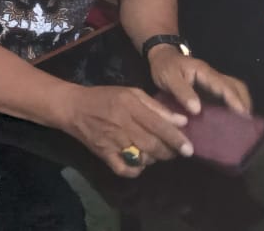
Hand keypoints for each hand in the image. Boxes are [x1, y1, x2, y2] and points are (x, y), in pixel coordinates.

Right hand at [59, 84, 193, 177]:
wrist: (73, 107)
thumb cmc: (105, 97)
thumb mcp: (131, 93)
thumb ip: (156, 106)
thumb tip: (181, 121)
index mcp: (129, 106)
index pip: (158, 125)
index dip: (176, 138)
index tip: (190, 148)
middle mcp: (122, 125)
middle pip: (152, 145)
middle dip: (169, 152)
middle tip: (177, 151)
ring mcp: (112, 142)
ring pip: (142, 158)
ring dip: (154, 158)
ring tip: (157, 152)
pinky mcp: (104, 154)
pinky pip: (125, 170)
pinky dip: (136, 170)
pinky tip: (140, 163)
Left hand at [146, 45, 251, 115]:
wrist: (161, 56)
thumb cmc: (164, 66)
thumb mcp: (169, 78)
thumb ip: (182, 92)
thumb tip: (197, 110)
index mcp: (204, 72)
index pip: (225, 86)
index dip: (235, 100)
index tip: (243, 115)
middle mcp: (213, 76)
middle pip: (237, 86)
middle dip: (244, 103)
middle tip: (247, 123)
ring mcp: (213, 81)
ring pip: (234, 89)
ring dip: (241, 103)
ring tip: (242, 123)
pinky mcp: (210, 87)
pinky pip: (226, 94)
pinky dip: (232, 105)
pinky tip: (230, 119)